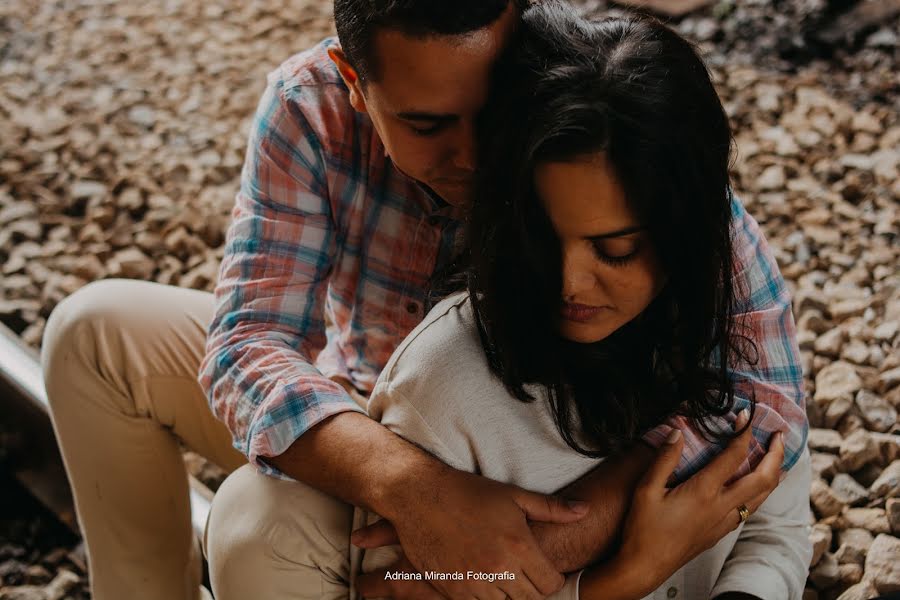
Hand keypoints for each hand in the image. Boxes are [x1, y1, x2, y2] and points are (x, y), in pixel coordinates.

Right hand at [353, 464, 588, 598]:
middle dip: (531, 588)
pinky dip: (483, 596)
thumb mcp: (513, 496)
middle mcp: (499, 569)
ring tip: (501, 572)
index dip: (552, 579)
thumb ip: (552, 509)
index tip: (544, 570)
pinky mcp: (452, 590)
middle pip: (531, 599)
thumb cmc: (468, 492)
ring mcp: (474, 582)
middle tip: (523, 572)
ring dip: (507, 594)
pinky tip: (480, 577)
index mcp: (519, 547)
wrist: (420, 495)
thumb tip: (585, 510)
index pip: (551, 585)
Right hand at [610, 410, 783, 596]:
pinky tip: (754, 488)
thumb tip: (677, 432)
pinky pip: (751, 509)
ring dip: (774, 474)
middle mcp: (721, 507)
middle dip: (776, 454)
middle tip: (779, 436)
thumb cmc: (642, 529)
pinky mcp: (721, 532)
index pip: (734, 456)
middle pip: (763, 479)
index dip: (744, 433)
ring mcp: (724, 522)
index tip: (746, 415)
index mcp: (703, 492)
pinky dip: (760, 492)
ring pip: (762, 497)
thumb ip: (664, 459)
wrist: (645, 566)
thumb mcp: (646, 489)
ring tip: (776, 458)